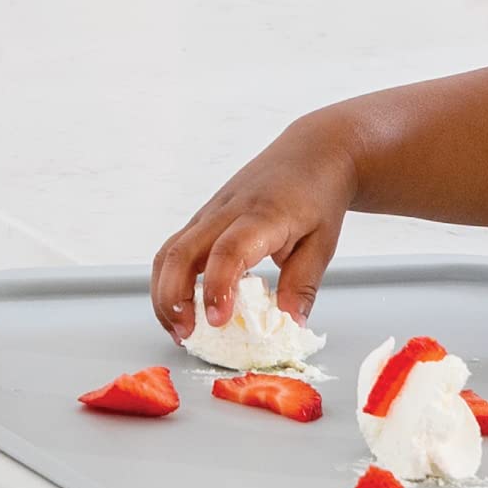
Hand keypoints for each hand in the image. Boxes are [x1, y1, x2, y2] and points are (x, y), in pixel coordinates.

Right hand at [150, 111, 359, 341]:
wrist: (312, 153)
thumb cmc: (319, 195)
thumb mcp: (323, 243)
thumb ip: (303, 284)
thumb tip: (290, 323)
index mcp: (262, 215)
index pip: (228, 251)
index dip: (217, 287)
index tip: (217, 320)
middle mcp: (227, 210)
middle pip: (182, 252)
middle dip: (174, 298)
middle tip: (186, 335)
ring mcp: (210, 212)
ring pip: (169, 251)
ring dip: (164, 293)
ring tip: (178, 330)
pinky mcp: (204, 218)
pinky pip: (175, 249)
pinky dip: (169, 280)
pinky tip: (181, 308)